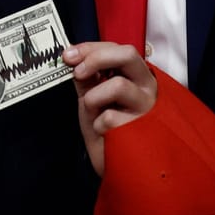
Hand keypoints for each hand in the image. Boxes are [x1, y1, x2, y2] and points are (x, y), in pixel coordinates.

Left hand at [65, 42, 158, 176]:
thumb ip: (86, 77)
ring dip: (94, 98)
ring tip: (93, 113)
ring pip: (118, 85)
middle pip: (128, 54)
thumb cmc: (106, 130)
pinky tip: (104, 134)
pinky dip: (98, 125)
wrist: (114, 166)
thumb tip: (70, 56)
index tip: (67, 55)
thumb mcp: (93, 97)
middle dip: (96, 58)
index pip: (118, 49)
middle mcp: (147, 87)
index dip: (90, 48)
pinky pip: (109, 117)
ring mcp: (147, 107)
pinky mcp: (142, 128)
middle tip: (77, 73)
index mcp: (136, 76)